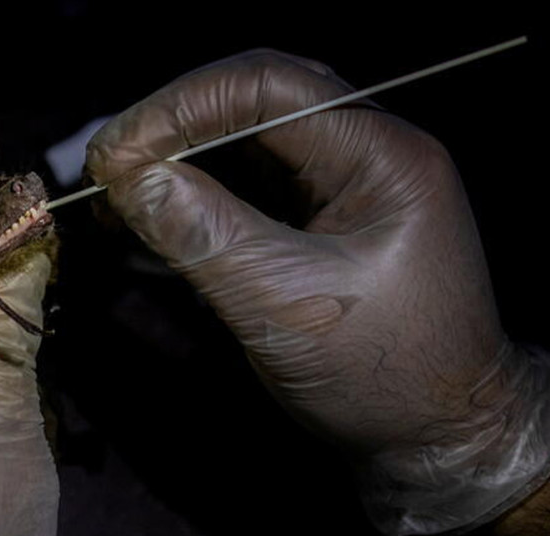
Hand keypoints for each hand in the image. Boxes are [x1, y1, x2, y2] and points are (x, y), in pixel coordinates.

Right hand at [85, 49, 549, 535]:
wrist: (441, 434)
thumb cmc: (381, 375)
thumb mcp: (284, 306)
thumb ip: (203, 233)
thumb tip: (124, 176)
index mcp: (383, 154)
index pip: (267, 87)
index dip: (178, 108)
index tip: (113, 154)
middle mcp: (371, 146)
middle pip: (257, 95)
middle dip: (175, 122)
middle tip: (107, 162)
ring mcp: (350, 176)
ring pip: (250, 133)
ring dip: (183, 152)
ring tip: (119, 184)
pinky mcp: (327, 209)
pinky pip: (255, 176)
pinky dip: (202, 185)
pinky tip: (157, 204)